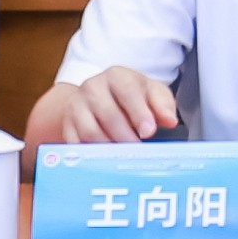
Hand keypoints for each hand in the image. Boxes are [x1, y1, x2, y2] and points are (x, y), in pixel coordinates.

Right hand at [29, 64, 175, 145]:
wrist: (100, 98)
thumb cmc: (131, 97)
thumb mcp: (152, 94)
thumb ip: (163, 104)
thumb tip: (170, 120)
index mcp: (117, 76)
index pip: (127, 91)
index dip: (139, 112)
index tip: (149, 131)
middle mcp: (92, 88)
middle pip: (107, 113)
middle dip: (125, 134)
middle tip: (138, 150)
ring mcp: (76, 106)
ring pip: (90, 131)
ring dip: (109, 147)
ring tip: (124, 157)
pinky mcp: (67, 125)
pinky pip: (76, 144)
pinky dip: (91, 155)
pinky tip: (106, 162)